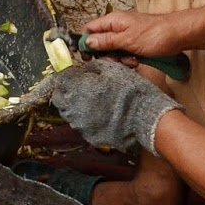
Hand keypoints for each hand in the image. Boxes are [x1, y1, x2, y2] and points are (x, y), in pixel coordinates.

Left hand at [45, 59, 180, 153]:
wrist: (145, 117)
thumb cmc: (129, 90)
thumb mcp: (110, 69)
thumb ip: (90, 67)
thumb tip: (81, 69)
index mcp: (75, 89)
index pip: (59, 80)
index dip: (67, 76)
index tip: (76, 76)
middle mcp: (72, 109)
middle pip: (60, 99)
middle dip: (68, 92)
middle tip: (83, 88)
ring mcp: (79, 126)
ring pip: (69, 114)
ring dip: (76, 106)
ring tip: (95, 102)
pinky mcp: (89, 137)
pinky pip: (82, 126)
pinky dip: (88, 120)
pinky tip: (102, 115)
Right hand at [81, 9, 192, 58]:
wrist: (181, 35)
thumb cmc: (156, 34)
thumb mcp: (127, 40)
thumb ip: (105, 41)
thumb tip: (87, 42)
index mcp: (113, 21)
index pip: (89, 29)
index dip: (86, 43)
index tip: (89, 57)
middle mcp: (118, 26)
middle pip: (100, 42)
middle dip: (105, 55)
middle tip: (115, 61)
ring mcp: (127, 34)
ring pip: (113, 50)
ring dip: (119, 59)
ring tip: (131, 61)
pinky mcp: (136, 42)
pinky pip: (125, 52)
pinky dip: (129, 59)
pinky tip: (137, 61)